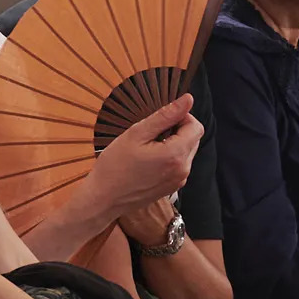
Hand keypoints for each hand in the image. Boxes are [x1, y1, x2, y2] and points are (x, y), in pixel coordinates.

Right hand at [90, 96, 202, 221]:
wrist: (103, 198)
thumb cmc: (115, 166)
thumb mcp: (137, 134)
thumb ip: (165, 115)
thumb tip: (188, 100)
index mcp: (176, 155)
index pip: (196, 127)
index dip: (181, 117)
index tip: (161, 120)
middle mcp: (183, 170)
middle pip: (193, 139)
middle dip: (177, 130)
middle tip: (151, 134)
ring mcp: (179, 181)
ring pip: (187, 152)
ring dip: (173, 144)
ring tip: (148, 148)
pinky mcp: (173, 187)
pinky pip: (179, 165)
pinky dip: (169, 157)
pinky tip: (148, 161)